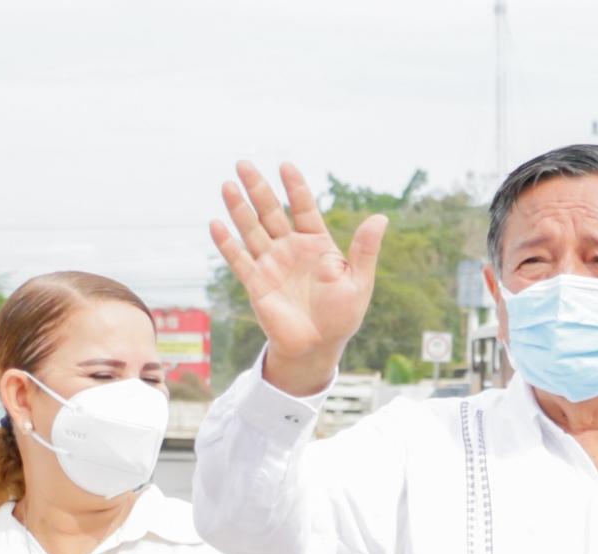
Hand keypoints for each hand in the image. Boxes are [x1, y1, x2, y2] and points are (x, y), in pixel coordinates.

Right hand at [209, 160, 385, 396]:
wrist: (318, 346)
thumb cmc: (342, 315)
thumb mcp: (359, 281)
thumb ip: (365, 250)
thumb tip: (381, 218)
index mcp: (317, 244)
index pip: (304, 208)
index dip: (295, 187)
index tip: (285, 166)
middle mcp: (291, 249)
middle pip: (271, 212)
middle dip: (258, 189)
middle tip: (244, 164)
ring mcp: (271, 264)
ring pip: (252, 230)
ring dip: (239, 209)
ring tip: (227, 185)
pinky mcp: (256, 283)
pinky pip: (239, 260)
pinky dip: (227, 244)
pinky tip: (215, 224)